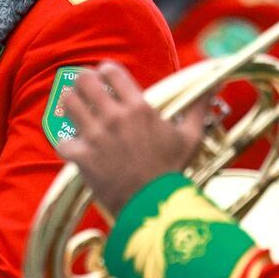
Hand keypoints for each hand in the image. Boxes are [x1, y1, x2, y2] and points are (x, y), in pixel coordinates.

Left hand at [57, 61, 208, 213]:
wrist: (154, 206)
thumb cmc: (173, 171)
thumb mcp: (190, 136)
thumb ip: (198, 106)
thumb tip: (216, 84)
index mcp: (139, 108)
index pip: (111, 72)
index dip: (105, 71)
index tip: (104, 76)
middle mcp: (115, 117)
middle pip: (84, 81)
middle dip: (82, 81)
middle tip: (84, 89)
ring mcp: (96, 137)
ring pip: (68, 104)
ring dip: (70, 104)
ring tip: (75, 109)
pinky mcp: (83, 157)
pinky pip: (63, 141)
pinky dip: (66, 144)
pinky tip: (75, 147)